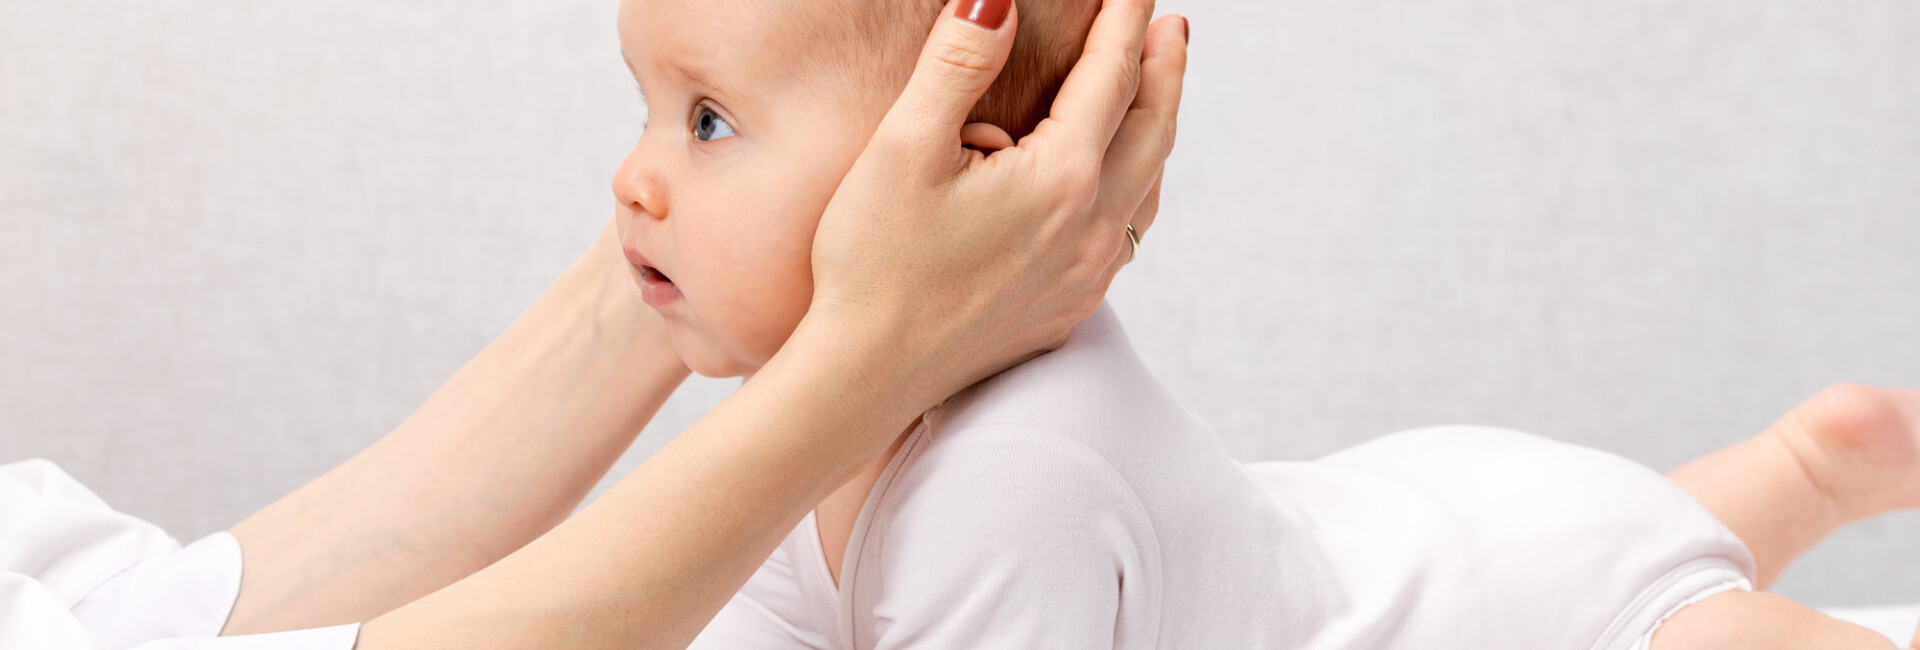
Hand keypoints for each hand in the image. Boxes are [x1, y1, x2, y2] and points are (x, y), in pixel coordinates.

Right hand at [804, 0, 1188, 409]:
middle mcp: (1093, 231)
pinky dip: (1134, 185)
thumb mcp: (904, 145)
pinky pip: (1124, 233)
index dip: (1125, 21)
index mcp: (1063, 180)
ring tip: (1151, 91)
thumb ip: (959, 63)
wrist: (863, 376)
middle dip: (1164, 70)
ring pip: (1147, 186)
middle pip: (1153, 130)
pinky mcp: (1068, 308)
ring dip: (1155, 129)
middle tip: (1170, 26)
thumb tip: (998, 0)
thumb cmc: (871, 262)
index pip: (1113, 78)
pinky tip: (1114, 179)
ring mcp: (1087, 277)